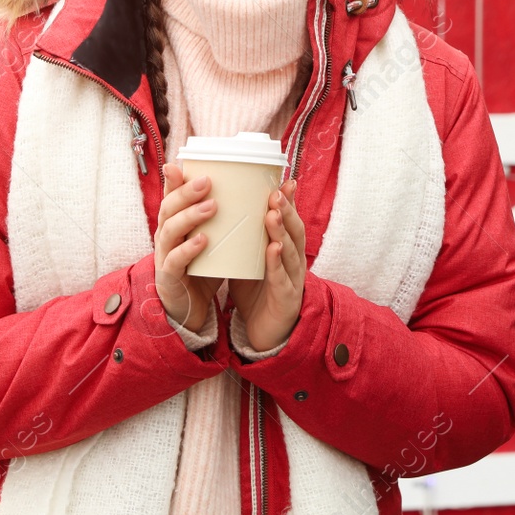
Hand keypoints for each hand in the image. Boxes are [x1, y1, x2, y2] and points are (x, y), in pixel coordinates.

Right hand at [153, 162, 223, 332]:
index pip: (170, 197)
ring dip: (190, 216)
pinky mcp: (170, 277)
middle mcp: (165, 236)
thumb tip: (255, 190)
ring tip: (211, 206)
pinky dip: (189, 249)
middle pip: (168, 208)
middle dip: (186, 192)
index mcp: (174, 223)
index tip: (180, 163)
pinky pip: (176, 261)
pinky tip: (203, 240)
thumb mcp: (213, 238)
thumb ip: (226, 217)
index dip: (173, 181)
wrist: (190, 308)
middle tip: (207, 180)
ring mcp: (165, 256)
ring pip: (170, 230)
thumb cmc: (203, 267)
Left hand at [230, 178, 305, 352]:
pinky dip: (277, 263)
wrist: (264, 334)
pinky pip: (281, 279)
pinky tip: (273, 249)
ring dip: (282, 230)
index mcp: (285, 251)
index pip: (289, 222)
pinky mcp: (286, 299)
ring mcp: (292, 280)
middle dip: (287, 210)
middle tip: (276, 191)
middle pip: (295, 232)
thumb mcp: (248, 261)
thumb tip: (219, 209)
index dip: (289, 202)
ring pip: (291, 251)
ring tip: (273, 213)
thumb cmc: (256, 293)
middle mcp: (294, 262)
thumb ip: (241, 238)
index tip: (284, 180)